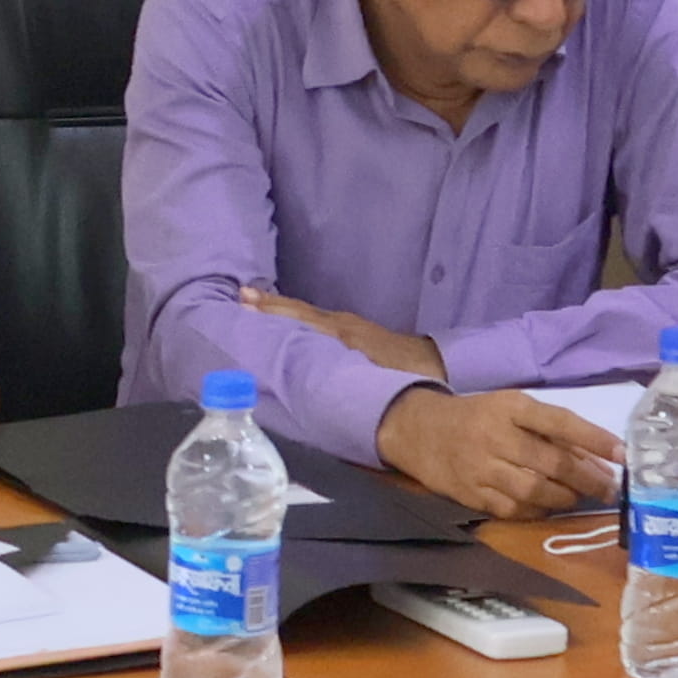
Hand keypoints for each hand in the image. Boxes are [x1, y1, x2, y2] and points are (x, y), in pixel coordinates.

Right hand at [252, 289, 438, 372]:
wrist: (438, 366)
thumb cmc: (402, 376)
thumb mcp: (370, 378)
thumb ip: (342, 379)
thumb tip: (311, 382)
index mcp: (339, 331)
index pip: (298, 316)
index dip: (271, 311)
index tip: (243, 303)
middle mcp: (339, 324)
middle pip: (298, 311)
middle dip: (269, 304)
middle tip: (239, 296)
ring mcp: (347, 325)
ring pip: (306, 314)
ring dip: (280, 309)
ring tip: (252, 302)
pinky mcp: (354, 331)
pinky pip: (316, 320)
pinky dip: (296, 316)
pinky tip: (287, 322)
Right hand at [376, 380, 623, 518]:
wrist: (418, 430)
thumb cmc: (476, 416)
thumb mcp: (510, 408)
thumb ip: (550, 430)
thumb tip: (598, 458)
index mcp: (510, 407)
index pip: (559, 421)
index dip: (594, 438)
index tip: (623, 453)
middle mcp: (495, 435)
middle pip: (552, 462)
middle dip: (588, 479)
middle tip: (609, 488)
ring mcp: (480, 468)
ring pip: (535, 490)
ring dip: (566, 497)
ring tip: (580, 497)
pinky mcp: (470, 494)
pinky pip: (514, 509)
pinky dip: (538, 510)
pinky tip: (549, 505)